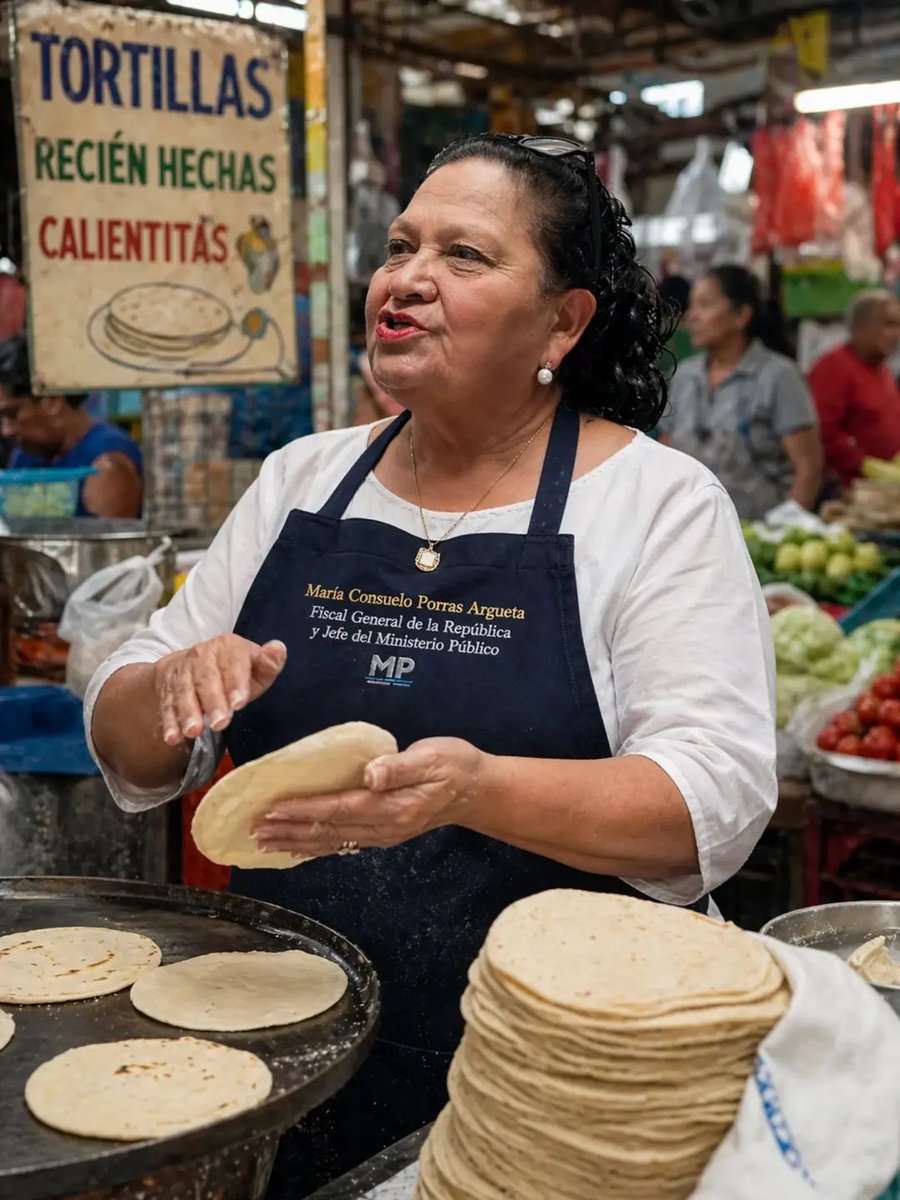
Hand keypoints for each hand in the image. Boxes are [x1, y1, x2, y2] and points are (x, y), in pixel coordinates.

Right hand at [155, 635, 286, 745]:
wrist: (195, 664)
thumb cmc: (234, 671)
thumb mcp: (255, 665)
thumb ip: (269, 662)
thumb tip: (278, 649)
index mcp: (228, 647)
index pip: (233, 662)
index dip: (236, 683)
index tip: (239, 703)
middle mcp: (203, 655)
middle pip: (206, 679)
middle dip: (212, 702)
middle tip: (219, 723)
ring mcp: (183, 672)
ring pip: (184, 692)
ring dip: (188, 712)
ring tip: (193, 731)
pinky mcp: (168, 688)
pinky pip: (167, 705)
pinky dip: (169, 721)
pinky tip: (172, 737)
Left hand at [254, 737, 487, 857]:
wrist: (475, 790)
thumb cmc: (453, 766)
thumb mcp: (432, 757)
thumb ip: (400, 766)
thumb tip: (371, 773)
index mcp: (392, 807)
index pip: (338, 809)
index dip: (304, 809)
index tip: (273, 808)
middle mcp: (383, 828)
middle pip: (327, 831)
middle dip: (288, 831)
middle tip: (254, 830)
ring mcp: (382, 835)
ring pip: (330, 841)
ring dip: (295, 842)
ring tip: (263, 842)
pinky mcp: (381, 834)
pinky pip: (341, 844)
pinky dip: (314, 846)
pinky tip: (295, 847)